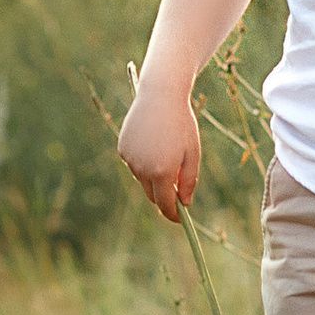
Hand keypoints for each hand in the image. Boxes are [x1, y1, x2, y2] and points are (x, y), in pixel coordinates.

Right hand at [117, 81, 200, 223]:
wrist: (160, 95)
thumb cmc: (182, 124)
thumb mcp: (192, 153)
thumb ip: (189, 181)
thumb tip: (185, 203)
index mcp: (163, 172)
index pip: (165, 204)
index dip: (173, 214)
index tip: (180, 218)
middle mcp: (142, 169)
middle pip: (152, 195)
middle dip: (164, 196)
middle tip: (178, 189)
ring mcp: (130, 159)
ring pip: (143, 179)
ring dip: (154, 177)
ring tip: (167, 154)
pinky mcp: (123, 149)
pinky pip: (134, 164)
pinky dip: (144, 162)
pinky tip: (153, 144)